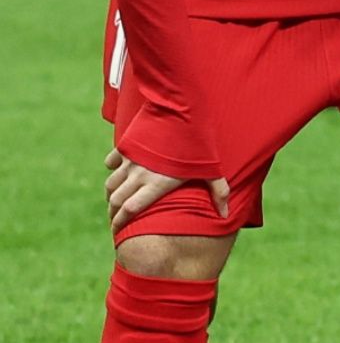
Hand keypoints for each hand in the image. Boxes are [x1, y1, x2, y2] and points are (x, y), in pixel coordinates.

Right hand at [105, 148, 226, 230]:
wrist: (181, 111)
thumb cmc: (199, 143)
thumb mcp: (211, 169)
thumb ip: (218, 192)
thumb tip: (225, 215)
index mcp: (156, 184)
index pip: (130, 210)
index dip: (120, 223)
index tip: (118, 231)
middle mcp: (138, 175)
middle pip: (116, 200)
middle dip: (113, 213)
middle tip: (116, 219)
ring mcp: (130, 160)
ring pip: (111, 183)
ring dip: (111, 194)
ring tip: (115, 201)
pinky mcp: (126, 145)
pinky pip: (111, 162)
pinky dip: (111, 169)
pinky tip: (117, 171)